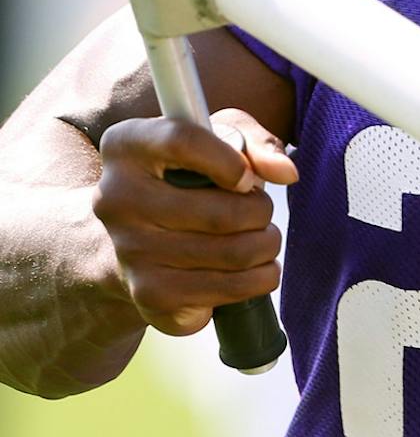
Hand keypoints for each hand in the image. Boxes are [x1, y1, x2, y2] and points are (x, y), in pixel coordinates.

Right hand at [91, 109, 297, 335]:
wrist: (133, 241)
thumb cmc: (185, 181)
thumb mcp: (216, 141)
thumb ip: (254, 142)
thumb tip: (286, 173)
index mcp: (126, 147)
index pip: (183, 141)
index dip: (232, 161)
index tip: (247, 177)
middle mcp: (116, 200)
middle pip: (226, 213)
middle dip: (262, 212)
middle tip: (258, 212)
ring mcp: (130, 252)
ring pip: (238, 254)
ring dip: (267, 245)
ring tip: (258, 238)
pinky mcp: (151, 295)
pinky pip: (235, 290)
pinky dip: (258, 279)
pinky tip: (242, 269)